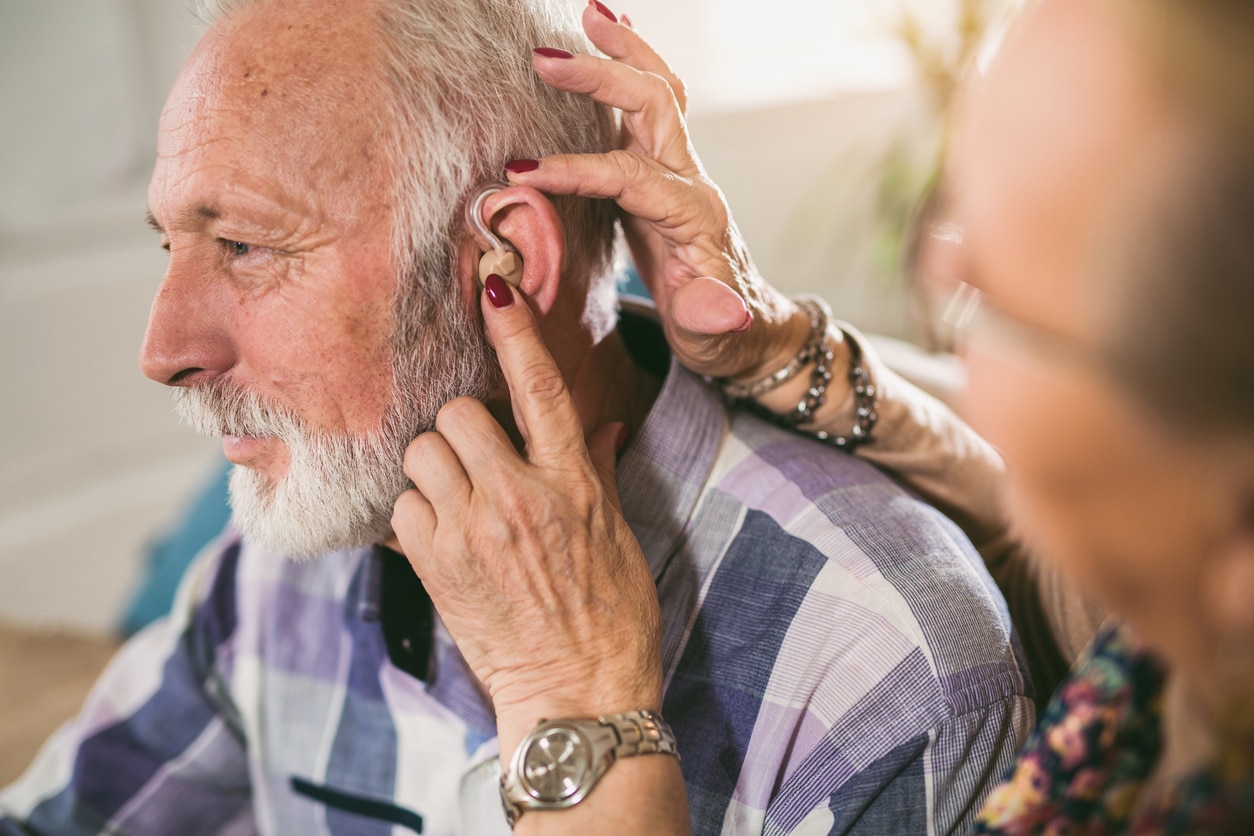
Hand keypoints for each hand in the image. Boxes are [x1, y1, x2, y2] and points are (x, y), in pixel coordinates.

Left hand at [390, 278, 662, 750]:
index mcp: (574, 483)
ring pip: (422, 453)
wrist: (581, 693)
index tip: (496, 289)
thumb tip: (598, 425)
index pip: (542, 389)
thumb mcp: (618, 534)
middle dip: (462, 425)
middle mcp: (521, 498)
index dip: (517, 333)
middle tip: (477, 455)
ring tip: (457, 495)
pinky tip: (440, 533)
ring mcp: (474, 532)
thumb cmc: (612, 615)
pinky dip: (415, 512)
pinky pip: (402, 507)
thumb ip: (598, 469)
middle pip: (459, 413)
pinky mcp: (436, 567)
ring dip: (434, 466)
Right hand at [511, 2, 810, 381]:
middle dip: (602, 77)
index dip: (577, 171)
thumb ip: (712, 319)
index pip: (630, 176)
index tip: (523, 173)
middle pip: (652, 105)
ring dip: (624, 50)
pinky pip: (647, 109)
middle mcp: (689, 181)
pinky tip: (606, 41)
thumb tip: (722, 306)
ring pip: (657, 92)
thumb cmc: (725, 339)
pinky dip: (629, 68)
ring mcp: (677, 172)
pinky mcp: (661, 176)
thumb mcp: (716, 339)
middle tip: (545, 59)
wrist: (748, 331)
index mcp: (694, 216)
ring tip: (589, 12)